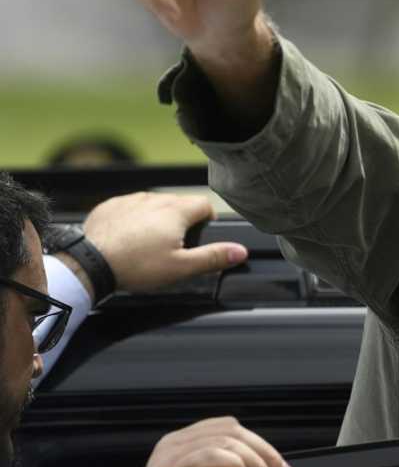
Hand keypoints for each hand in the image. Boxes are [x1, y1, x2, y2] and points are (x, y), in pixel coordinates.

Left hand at [82, 192, 247, 292]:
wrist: (90, 263)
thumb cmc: (135, 265)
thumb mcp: (181, 267)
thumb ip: (213, 257)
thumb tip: (240, 251)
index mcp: (176, 211)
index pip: (204, 204)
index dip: (208, 219)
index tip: (201, 235)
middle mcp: (155, 199)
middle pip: (180, 203)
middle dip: (182, 221)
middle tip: (174, 246)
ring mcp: (131, 200)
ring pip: (155, 204)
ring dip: (158, 218)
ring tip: (150, 244)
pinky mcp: (111, 205)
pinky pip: (131, 207)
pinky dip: (134, 219)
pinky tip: (129, 238)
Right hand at [126, 416, 292, 466]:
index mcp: (182, 442)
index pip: (227, 426)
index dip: (258, 443)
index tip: (278, 464)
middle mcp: (174, 441)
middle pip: (231, 430)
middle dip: (262, 452)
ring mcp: (170, 452)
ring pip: (225, 441)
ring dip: (253, 462)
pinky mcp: (168, 466)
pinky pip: (210, 454)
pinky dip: (233, 465)